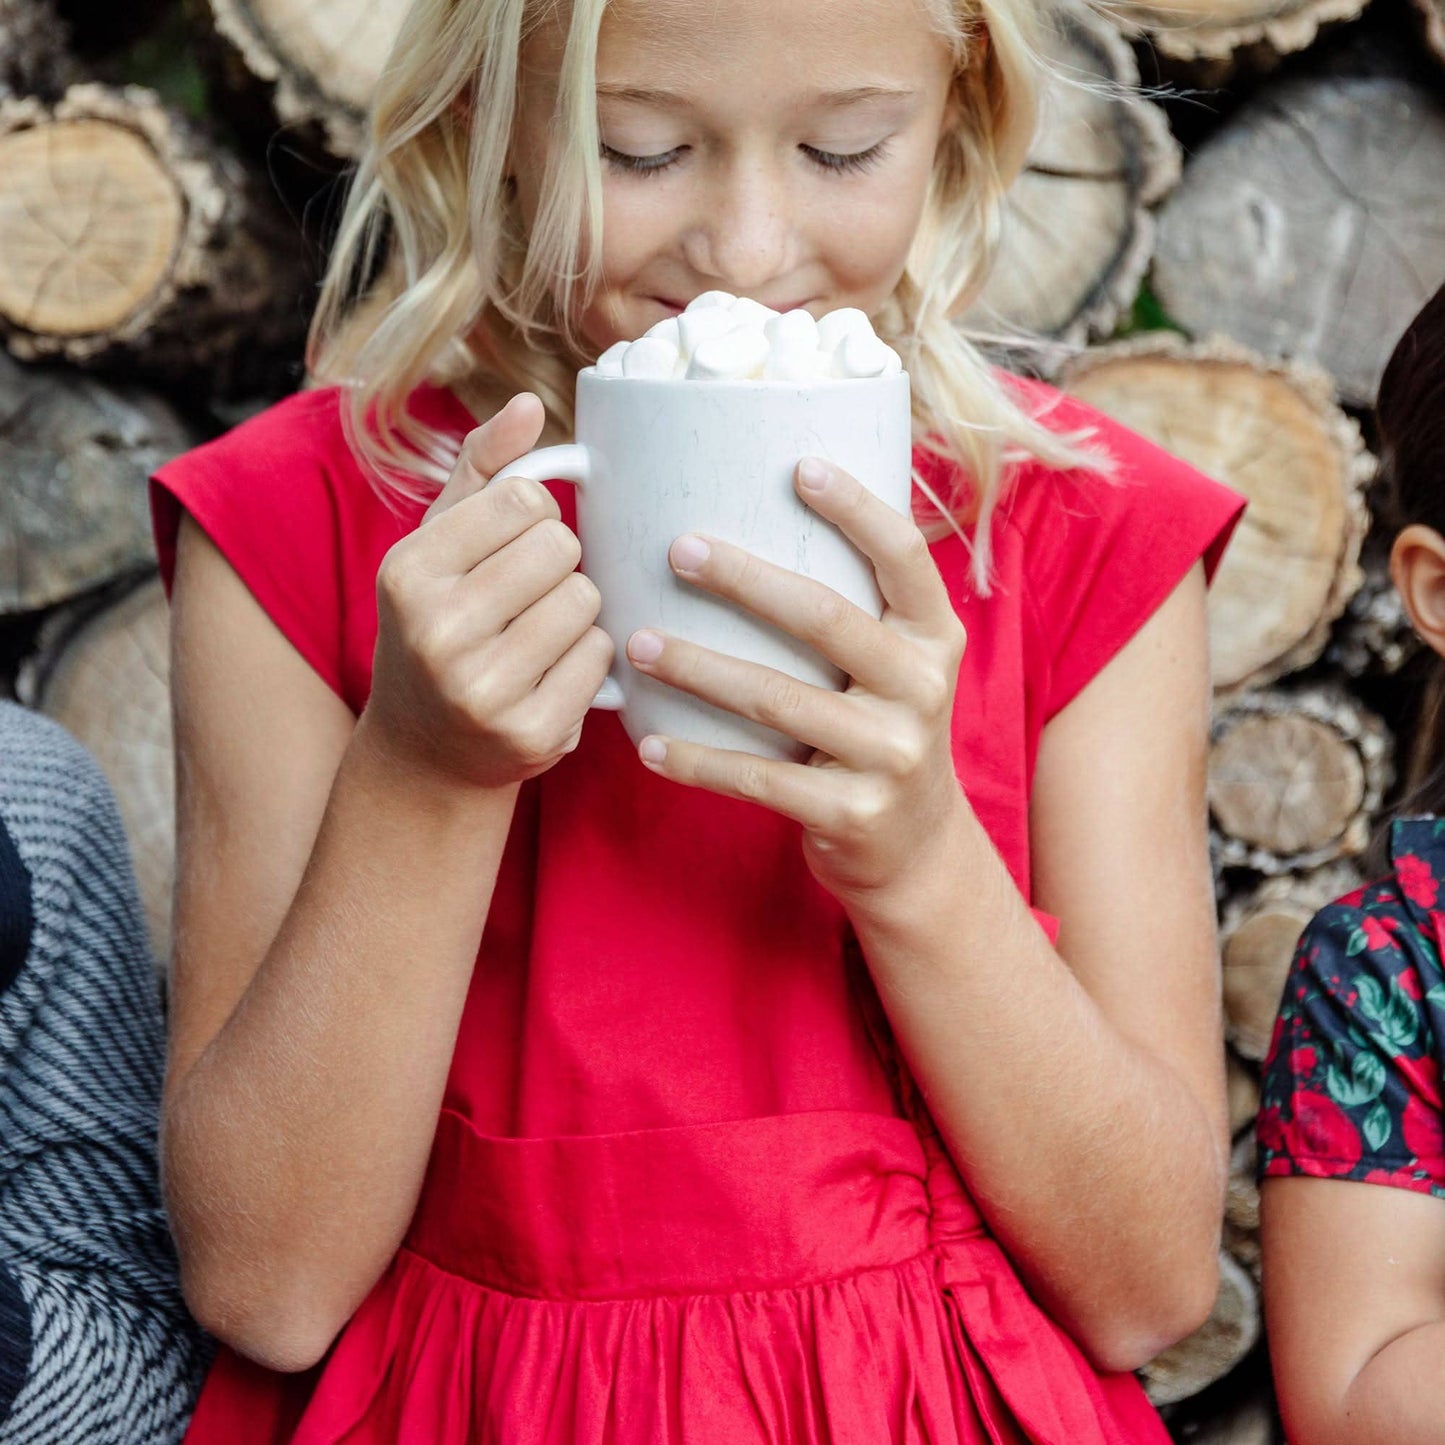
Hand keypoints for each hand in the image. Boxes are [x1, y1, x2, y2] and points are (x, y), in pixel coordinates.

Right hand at [361, 394, 613, 790]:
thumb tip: (528, 402)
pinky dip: (589, 659)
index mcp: (408, 572)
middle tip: (527, 598)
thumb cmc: (442, 627)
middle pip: (561, 547)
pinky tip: (550, 675)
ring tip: (537, 636)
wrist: (427, 751)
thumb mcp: (439, 547)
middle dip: (558, 566)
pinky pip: (602, 656)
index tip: (510, 550)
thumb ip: (483, 470)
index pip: (523, 499)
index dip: (533, 518)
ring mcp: (482, 688)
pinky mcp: (530, 732)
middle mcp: (437, 630)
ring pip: (587, 601)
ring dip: (577, 613)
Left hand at [623, 457, 968, 902]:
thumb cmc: (879, 731)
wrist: (915, 848)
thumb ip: (855, 611)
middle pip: (826, 617)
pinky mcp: (852, 811)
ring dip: (698, 668)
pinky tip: (649, 743)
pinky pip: (758, 778)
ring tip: (636, 643)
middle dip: (744, 579)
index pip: (904, 556)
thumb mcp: (895, 667)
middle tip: (678, 549)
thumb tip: (758, 520)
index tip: (798, 466)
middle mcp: (923, 689)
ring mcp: (891, 754)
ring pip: (777, 699)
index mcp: (934, 637)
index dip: (856, 508)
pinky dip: (697, 761)